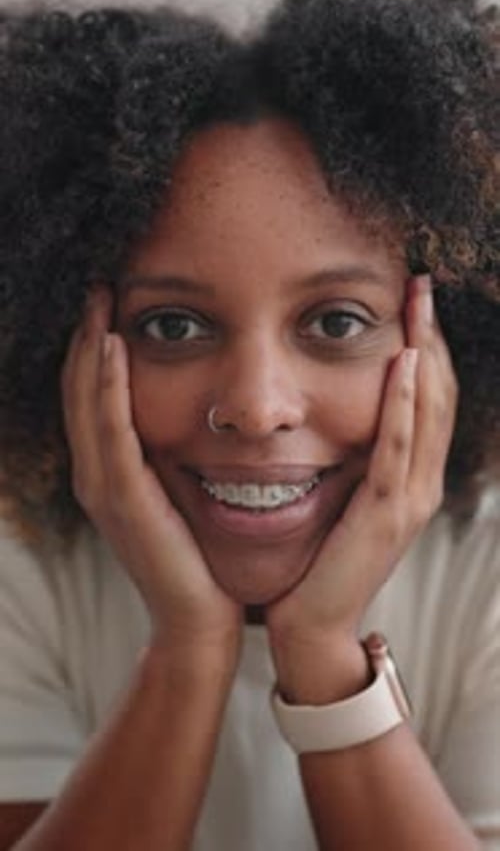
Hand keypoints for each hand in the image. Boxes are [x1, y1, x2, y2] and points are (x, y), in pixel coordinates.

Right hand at [62, 288, 241, 660]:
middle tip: (97, 284)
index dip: (94, 347)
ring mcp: (104, 487)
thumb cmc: (199, 556)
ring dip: (89, 347)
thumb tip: (196, 411)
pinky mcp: (123, 499)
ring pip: (86, 402)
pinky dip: (106, 387)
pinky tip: (112, 346)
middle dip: (85, 335)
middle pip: (79, 390)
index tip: (109, 300)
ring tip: (98, 299)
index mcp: (109, 472)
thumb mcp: (180, 492)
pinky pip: (110, 430)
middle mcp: (96, 475)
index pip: (92, 396)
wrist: (201, 618)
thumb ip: (172, 454)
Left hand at [266, 276, 457, 694]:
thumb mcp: (341, 499)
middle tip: (420, 286)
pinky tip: (402, 364)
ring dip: (424, 355)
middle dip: (430, 337)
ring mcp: (409, 501)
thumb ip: (350, 460)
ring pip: (428, 414)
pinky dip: (404, 405)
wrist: (311, 623)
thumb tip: (331, 413)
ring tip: (417, 306)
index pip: (428, 400)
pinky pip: (399, 449)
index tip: (412, 302)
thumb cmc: (319, 560)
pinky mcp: (385, 515)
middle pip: (438, 396)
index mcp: (410, 479)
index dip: (425, 348)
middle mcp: (420, 485)